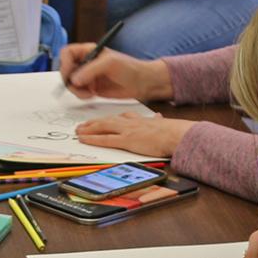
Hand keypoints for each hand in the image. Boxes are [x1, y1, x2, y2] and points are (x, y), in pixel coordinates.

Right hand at [58, 45, 171, 99]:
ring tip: (88, 92)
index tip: (70, 72)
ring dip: (75, 89)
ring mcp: (87, 76)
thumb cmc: (129, 68)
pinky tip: (92, 95)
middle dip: (69, 79)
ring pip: (70, 83)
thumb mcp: (110, 64)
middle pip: (66, 69)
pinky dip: (81, 95)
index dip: (65, 62)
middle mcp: (86, 63)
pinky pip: (78, 92)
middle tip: (77, 86)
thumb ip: (91, 70)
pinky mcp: (90, 88)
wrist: (140, 83)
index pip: (68, 53)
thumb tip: (74, 79)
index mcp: (89, 51)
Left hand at [75, 111, 190, 157]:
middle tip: (83, 125)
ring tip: (79, 131)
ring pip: (103, 127)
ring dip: (89, 129)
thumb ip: (158, 121)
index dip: (110, 118)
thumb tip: (159, 118)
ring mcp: (128, 131)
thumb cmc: (175, 132)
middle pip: (108, 120)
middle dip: (94, 122)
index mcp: (141, 119)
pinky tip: (84, 139)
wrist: (178, 134)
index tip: (103, 120)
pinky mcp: (127, 141)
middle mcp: (132, 123)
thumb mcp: (165, 124)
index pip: (122, 117)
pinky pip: (106, 139)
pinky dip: (93, 139)